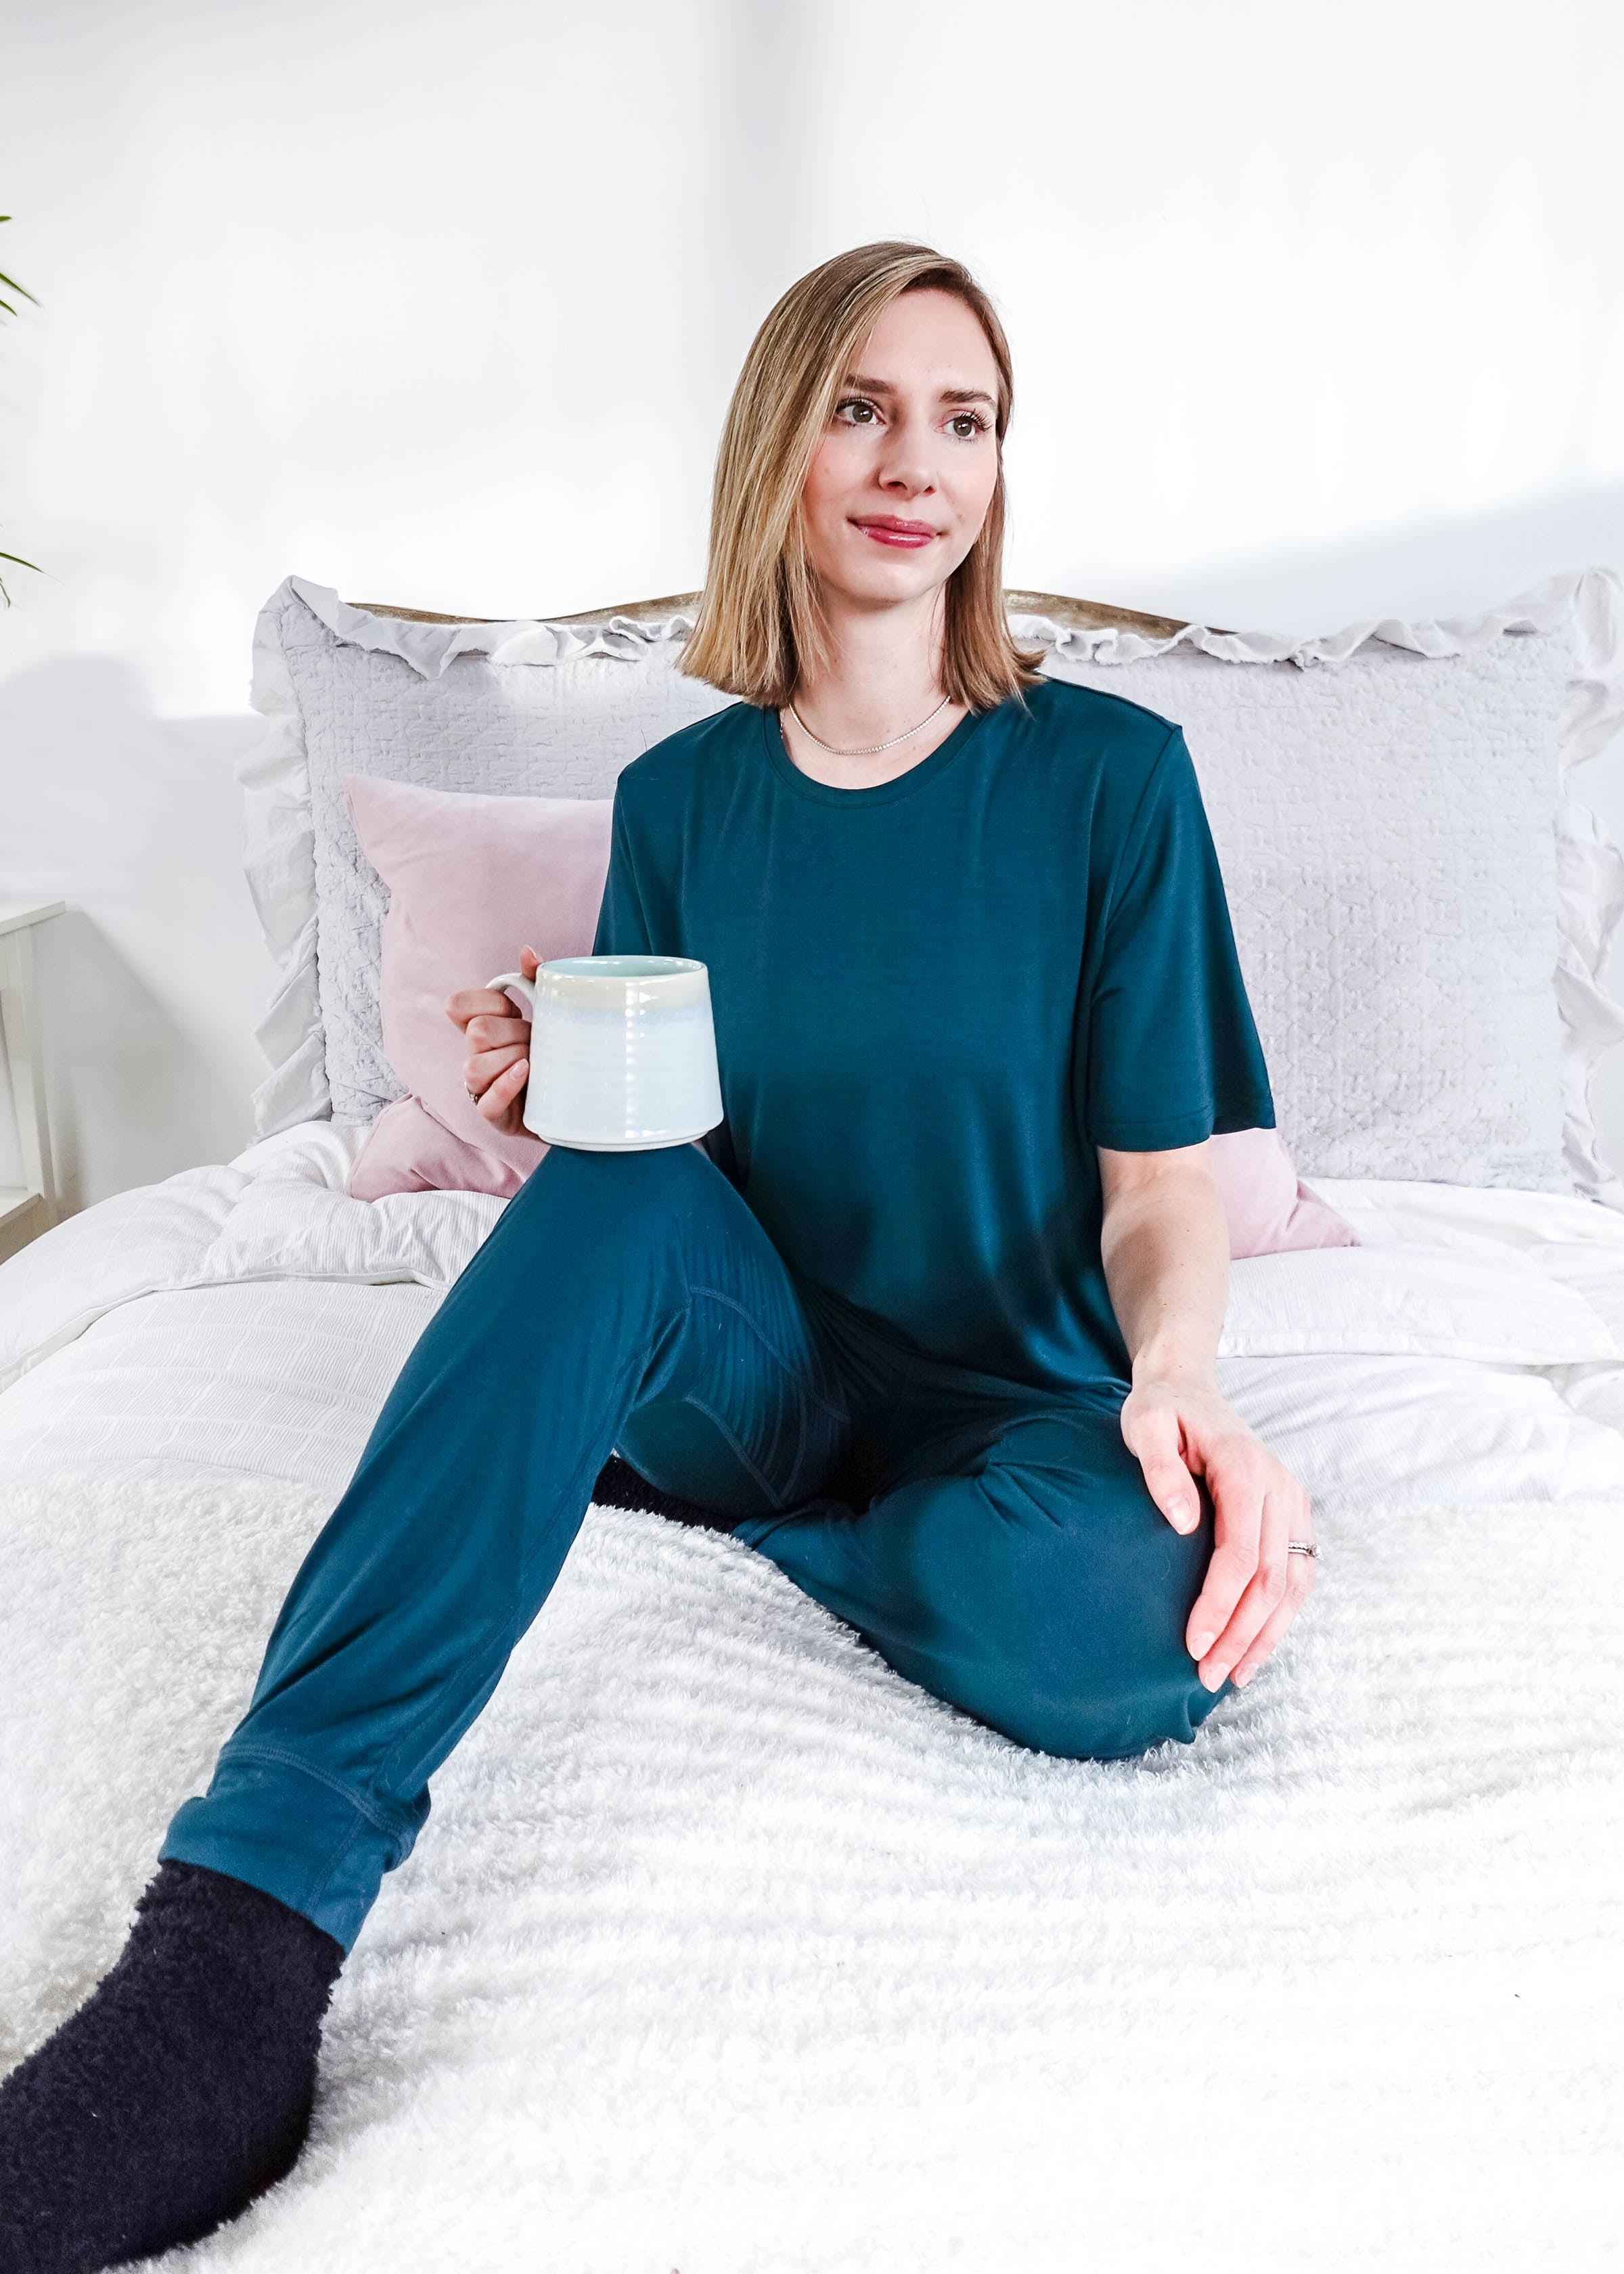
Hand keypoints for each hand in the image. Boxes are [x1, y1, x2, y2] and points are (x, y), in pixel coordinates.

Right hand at [445, 944, 540, 1136]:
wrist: (578, 1097)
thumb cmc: (554, 1051)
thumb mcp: (548, 1012)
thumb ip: (535, 980)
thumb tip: (528, 952)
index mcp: (480, 1028)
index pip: (457, 1005)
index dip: (488, 1002)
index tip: (515, 1009)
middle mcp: (474, 1056)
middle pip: (476, 1032)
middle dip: (513, 1032)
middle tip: (537, 1040)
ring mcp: (481, 1088)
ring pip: (475, 1067)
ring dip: (512, 1059)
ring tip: (537, 1062)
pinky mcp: (495, 1116)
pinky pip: (487, 1102)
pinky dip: (507, 1085)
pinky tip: (527, 1074)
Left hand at [1117, 1375, 1314, 1693]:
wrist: (1187, 1388)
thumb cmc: (1160, 1410)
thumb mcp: (1144, 1425)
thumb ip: (1159, 1469)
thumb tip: (1181, 1523)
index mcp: (1245, 1469)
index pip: (1240, 1554)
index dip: (1220, 1604)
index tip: (1193, 1643)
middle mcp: (1279, 1488)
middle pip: (1270, 1578)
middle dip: (1241, 1634)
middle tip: (1208, 1677)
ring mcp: (1292, 1502)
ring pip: (1292, 1584)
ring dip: (1265, 1635)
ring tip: (1233, 1677)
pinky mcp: (1291, 1515)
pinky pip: (1297, 1574)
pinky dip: (1281, 1616)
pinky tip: (1256, 1647)